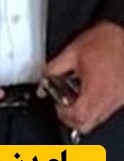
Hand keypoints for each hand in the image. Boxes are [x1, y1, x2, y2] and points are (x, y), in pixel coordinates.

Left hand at [45, 21, 123, 136]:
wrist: (123, 35)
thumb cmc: (104, 41)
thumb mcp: (72, 51)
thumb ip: (54, 67)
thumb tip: (44, 77)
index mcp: (95, 90)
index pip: (77, 116)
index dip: (62, 114)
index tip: (57, 104)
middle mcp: (108, 99)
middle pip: (87, 125)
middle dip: (71, 119)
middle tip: (63, 105)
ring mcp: (117, 100)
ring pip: (97, 120)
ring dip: (83, 113)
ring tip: (76, 95)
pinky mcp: (122, 97)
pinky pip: (106, 110)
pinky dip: (94, 106)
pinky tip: (89, 91)